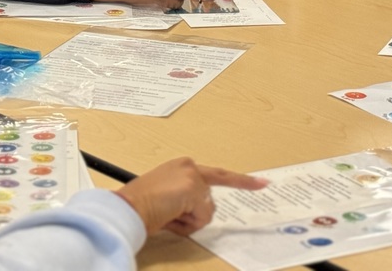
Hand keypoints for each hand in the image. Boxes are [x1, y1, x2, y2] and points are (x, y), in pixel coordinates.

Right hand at [116, 157, 268, 235]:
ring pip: (206, 210)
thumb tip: (197, 213)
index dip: (242, 181)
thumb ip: (184, 198)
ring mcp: (193, 176)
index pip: (218, 175)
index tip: (263, 182)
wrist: (129, 207)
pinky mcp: (194, 189)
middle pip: (210, 199)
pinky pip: (201, 218)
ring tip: (166, 215)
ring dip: (188, 220)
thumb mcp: (165, 197)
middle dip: (194, 214)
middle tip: (172, 212)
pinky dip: (186, 224)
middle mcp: (189, 166)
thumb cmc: (139, 204)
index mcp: (182, 166)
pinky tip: (169, 216)